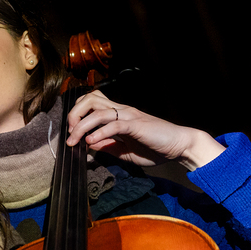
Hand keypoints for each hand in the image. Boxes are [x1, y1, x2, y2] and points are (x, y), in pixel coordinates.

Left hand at [65, 90, 223, 170]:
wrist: (180, 146)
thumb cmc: (156, 148)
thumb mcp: (126, 151)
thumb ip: (108, 146)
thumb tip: (90, 145)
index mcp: (119, 114)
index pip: (91, 102)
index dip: (77, 114)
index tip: (72, 134)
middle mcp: (122, 110)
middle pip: (89, 99)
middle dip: (74, 114)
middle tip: (70, 134)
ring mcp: (129, 115)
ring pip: (97, 111)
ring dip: (81, 126)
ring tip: (75, 141)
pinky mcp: (136, 124)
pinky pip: (113, 125)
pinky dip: (99, 133)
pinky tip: (92, 143)